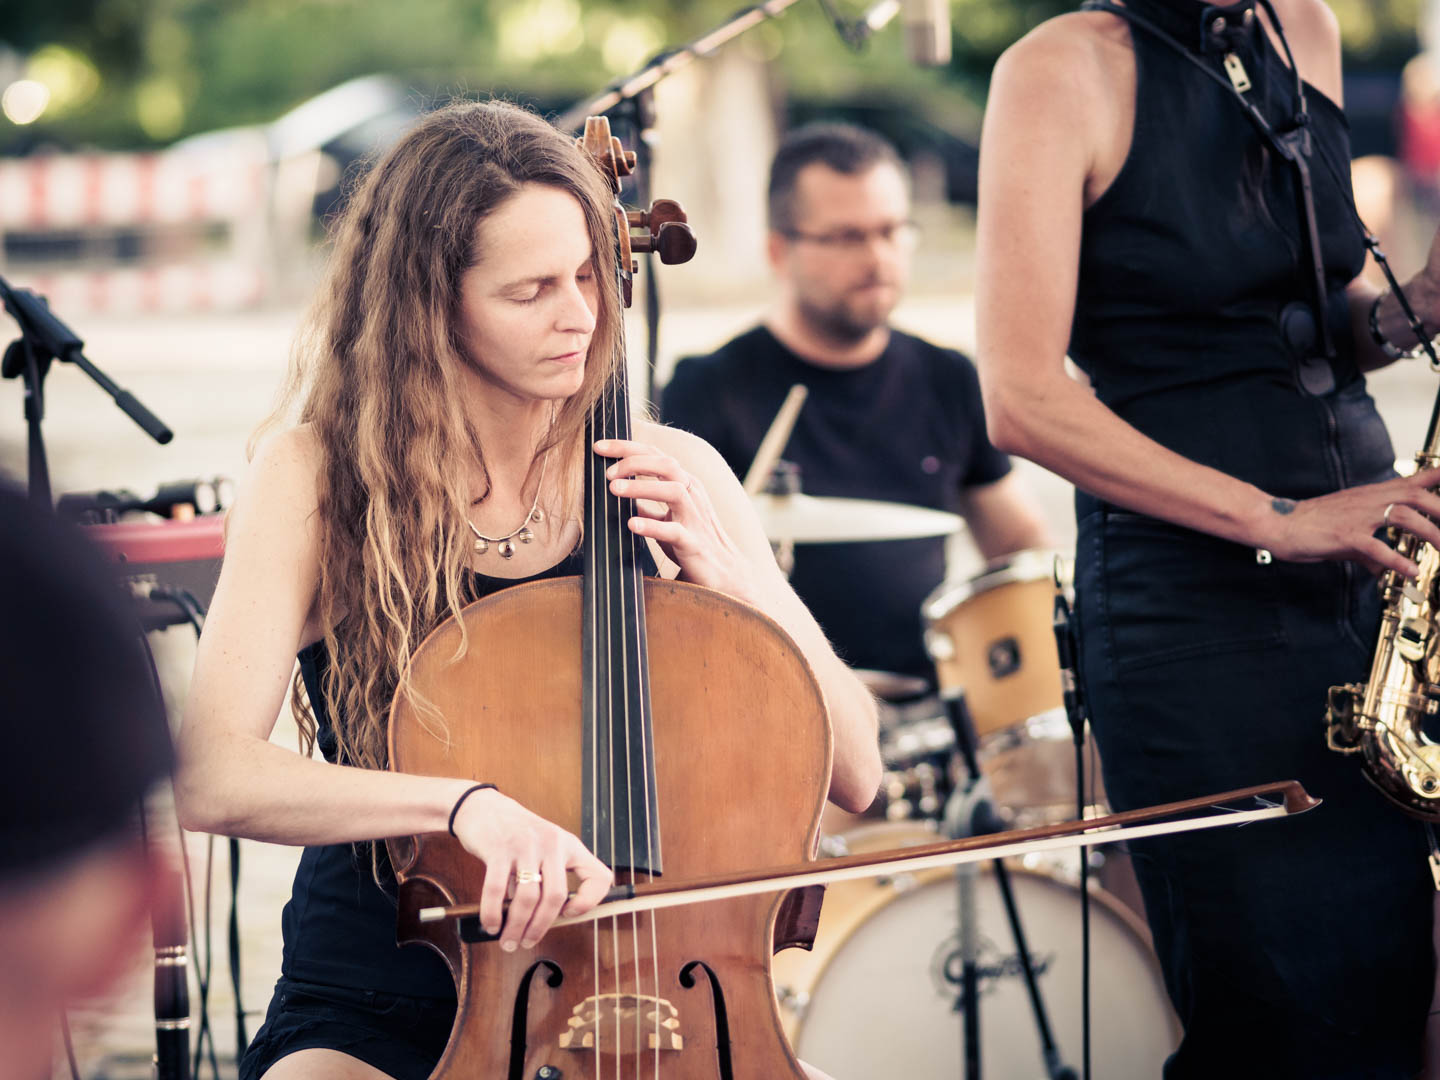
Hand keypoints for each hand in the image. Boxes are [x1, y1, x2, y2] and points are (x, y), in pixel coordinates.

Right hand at [450, 787, 611, 950]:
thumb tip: (548, 919)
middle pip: (555, 896)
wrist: (484, 807)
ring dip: (516, 926)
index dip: (589, 901)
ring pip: (527, 897)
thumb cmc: (517, 834)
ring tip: (508, 940)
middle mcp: (552, 843)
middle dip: (540, 927)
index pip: (598, 876)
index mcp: (570, 845)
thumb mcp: (547, 846)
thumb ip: (552, 874)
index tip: (569, 914)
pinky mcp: (499, 849)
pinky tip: (491, 924)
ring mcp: (525, 845)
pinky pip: (497, 889)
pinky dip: (493, 913)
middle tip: (526, 942)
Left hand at [594, 438, 758, 600]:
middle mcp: (692, 495)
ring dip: (641, 487)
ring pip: (672, 491)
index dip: (627, 448)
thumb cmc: (692, 542)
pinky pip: (674, 531)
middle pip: (666, 465)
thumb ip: (645, 503)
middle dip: (634, 462)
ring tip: (614, 490)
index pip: (655, 455)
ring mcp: (694, 518)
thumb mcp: (666, 516)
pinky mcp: (694, 543)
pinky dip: (652, 526)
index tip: (599, 447)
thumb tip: (616, 489)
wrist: (723, 575)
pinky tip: (631, 525)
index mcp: (684, 485)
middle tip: (607, 472)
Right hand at [1264, 467, 1439, 577]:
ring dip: (1430, 533)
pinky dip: (1397, 560)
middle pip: (1416, 496)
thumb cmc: (1309, 525)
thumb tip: (1382, 568)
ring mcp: (1357, 517)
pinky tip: (1410, 571)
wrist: (1277, 523)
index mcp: (1371, 495)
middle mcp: (1368, 501)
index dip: (1439, 479)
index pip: (1413, 480)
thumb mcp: (1347, 534)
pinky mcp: (1345, 535)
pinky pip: (1376, 547)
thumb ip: (1371, 550)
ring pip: (1403, 517)